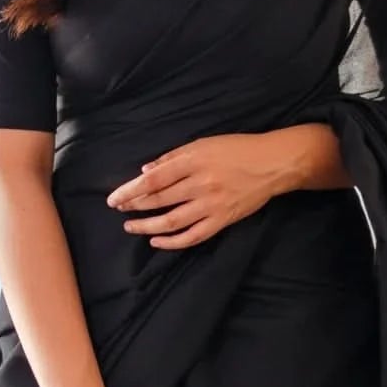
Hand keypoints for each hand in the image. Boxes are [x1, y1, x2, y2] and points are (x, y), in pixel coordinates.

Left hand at [105, 133, 287, 249]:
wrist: (272, 164)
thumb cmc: (237, 149)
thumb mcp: (203, 144)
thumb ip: (173, 158)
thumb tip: (145, 173)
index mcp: (193, 162)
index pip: (153, 180)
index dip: (130, 191)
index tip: (114, 198)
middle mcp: (201, 185)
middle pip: (159, 200)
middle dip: (134, 206)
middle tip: (119, 210)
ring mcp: (212, 205)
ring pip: (172, 221)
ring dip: (147, 226)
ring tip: (131, 227)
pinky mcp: (222, 220)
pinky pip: (193, 236)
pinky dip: (173, 242)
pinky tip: (157, 240)